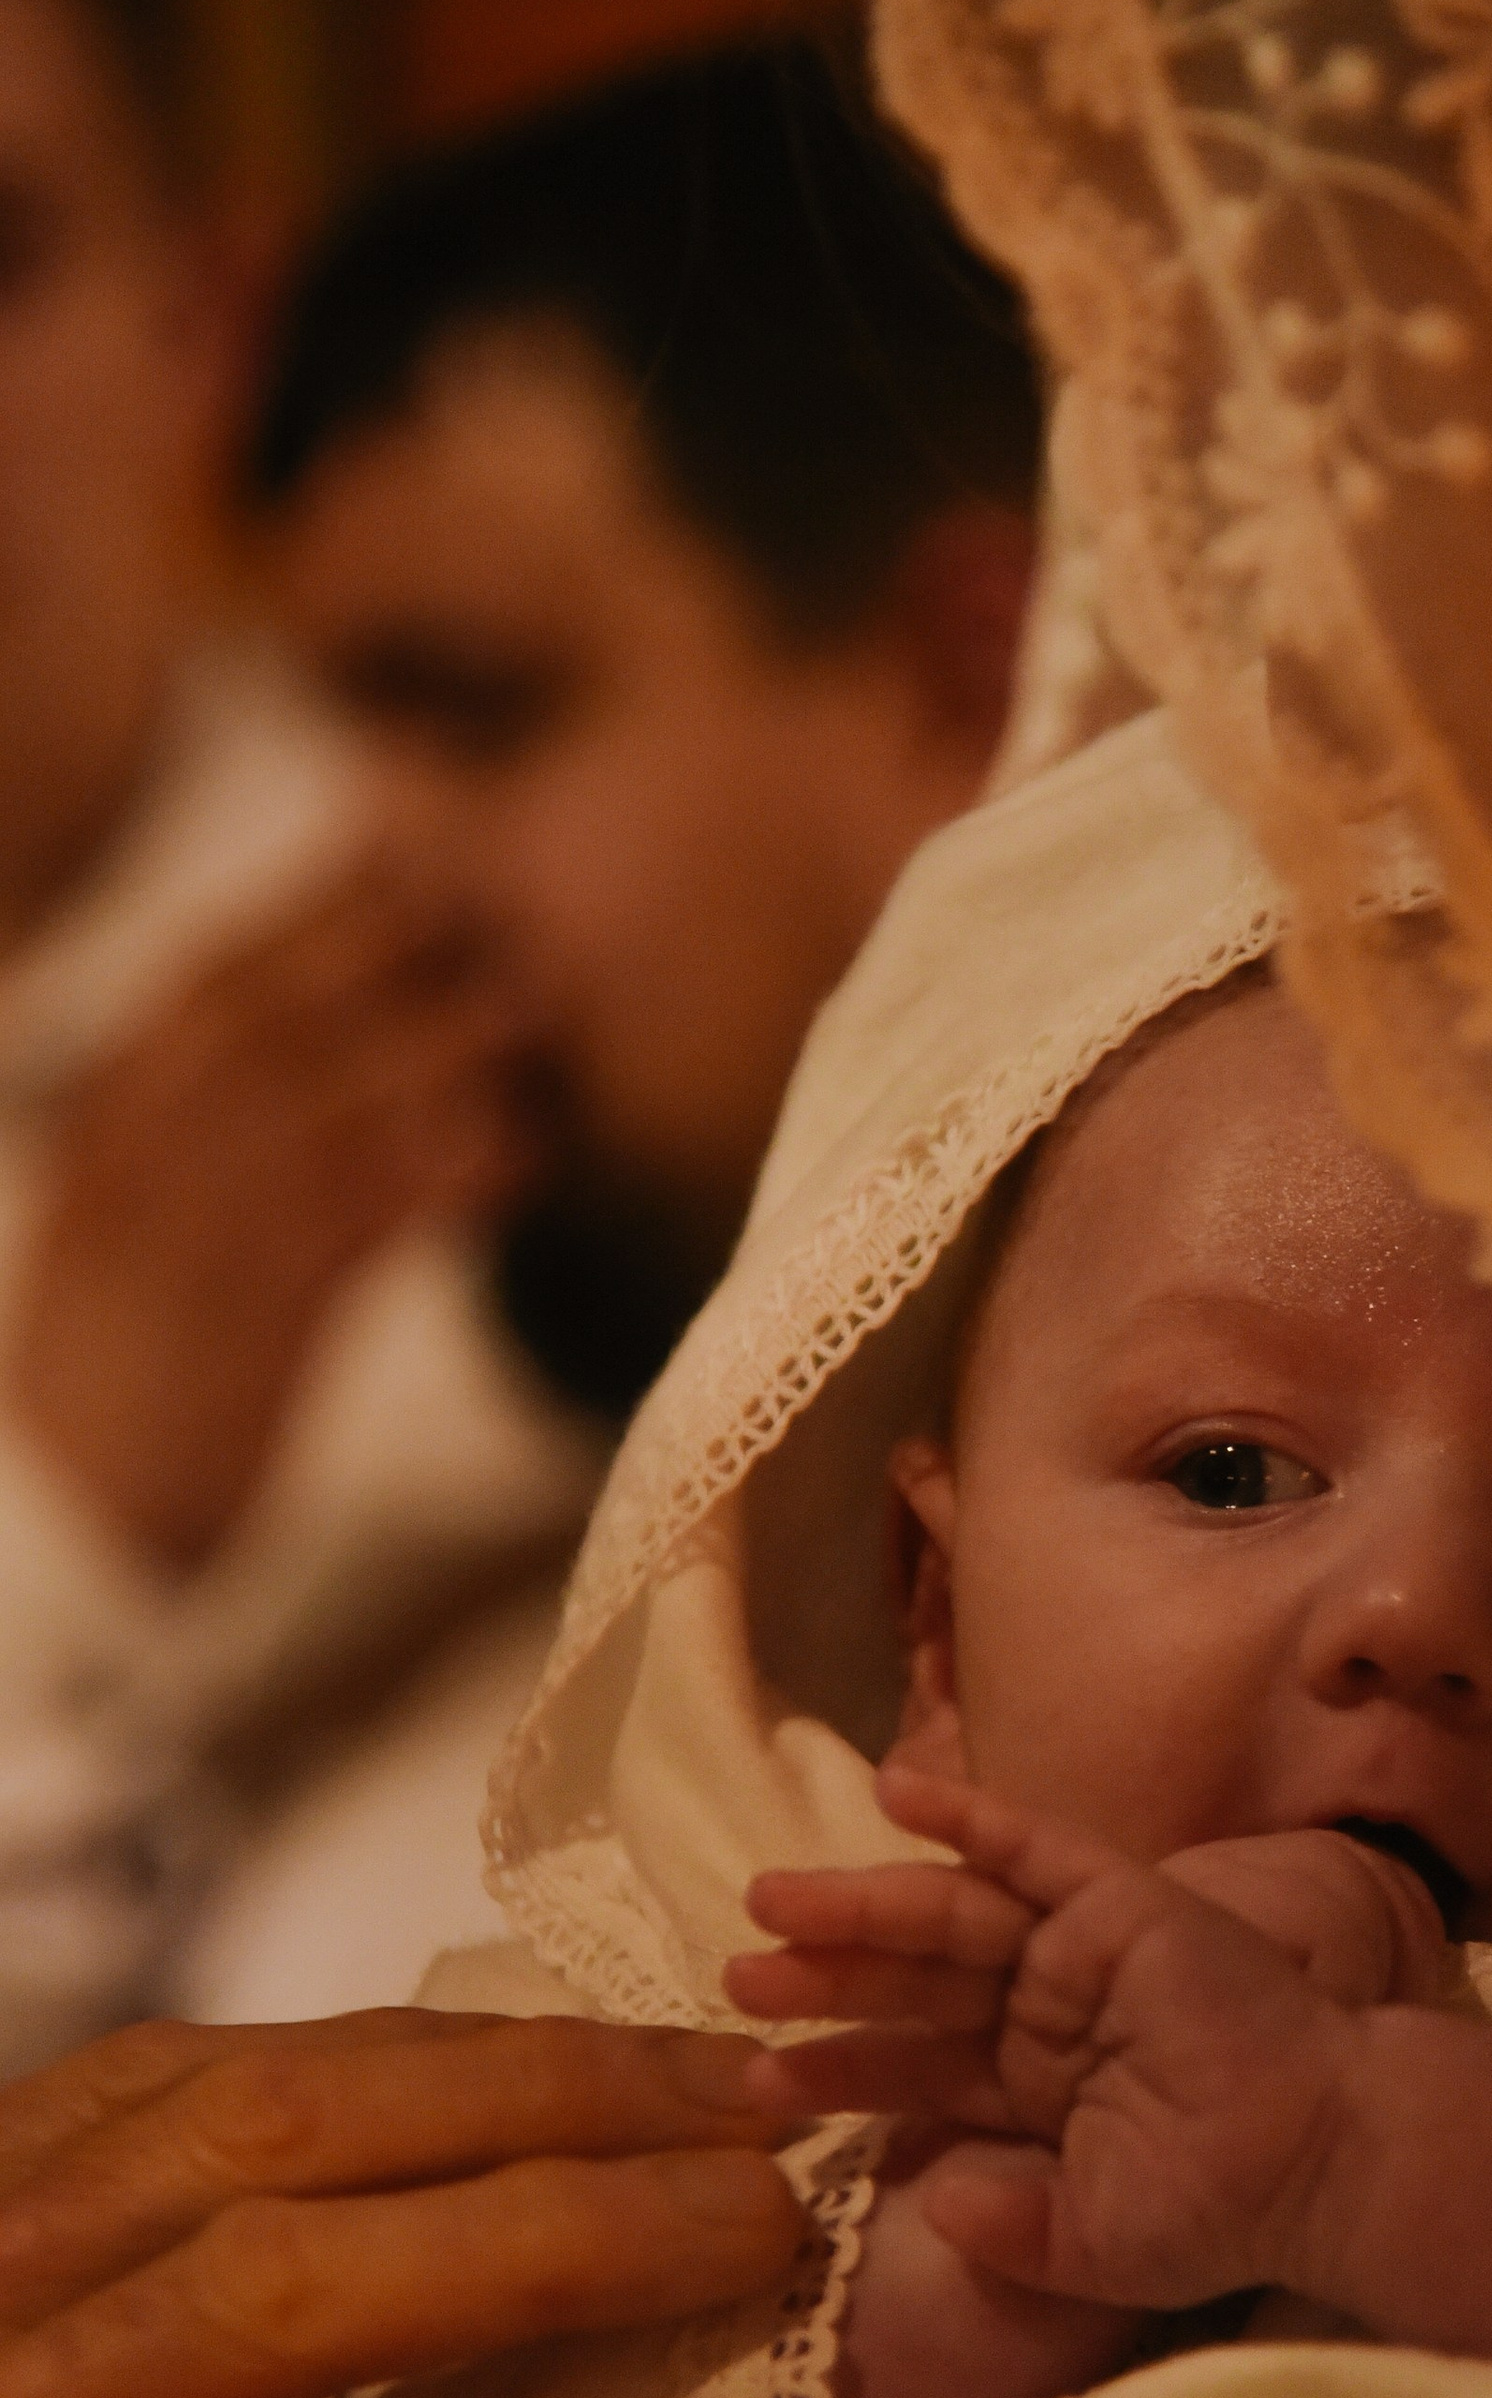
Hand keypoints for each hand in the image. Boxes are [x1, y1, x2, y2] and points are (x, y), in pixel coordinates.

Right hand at [0, 2008, 800, 2397]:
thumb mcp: (29, 2385)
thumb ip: (160, 2292)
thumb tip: (454, 2204)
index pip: (229, 2080)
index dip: (471, 2051)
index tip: (668, 2056)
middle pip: (274, 2141)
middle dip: (545, 2104)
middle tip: (765, 2115)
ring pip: (273, 2295)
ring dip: (543, 2248)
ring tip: (745, 2251)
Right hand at [7, 868, 534, 1568]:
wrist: (61, 1543)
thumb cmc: (134, 1388)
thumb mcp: (156, 1246)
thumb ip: (225, 1153)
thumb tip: (353, 1078)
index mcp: (104, 1140)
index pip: (200, 993)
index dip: (300, 915)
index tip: (393, 854)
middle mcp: (129, 1176)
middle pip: (255, 1030)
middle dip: (369, 955)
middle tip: (481, 902)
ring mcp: (178, 1253)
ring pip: (308, 1117)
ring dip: (422, 1057)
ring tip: (525, 1019)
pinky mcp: (238, 1339)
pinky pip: (346, 1235)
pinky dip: (433, 1185)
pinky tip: (515, 1158)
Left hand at [727, 1769, 1391, 2311]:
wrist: (1321, 2160)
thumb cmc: (1223, 2209)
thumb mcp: (1092, 2242)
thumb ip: (1010, 2228)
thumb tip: (933, 2204)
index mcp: (1035, 2089)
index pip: (917, 2069)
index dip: (838, 2069)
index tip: (754, 2085)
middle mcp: (1049, 2011)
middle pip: (917, 1984)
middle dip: (828, 1978)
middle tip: (736, 1978)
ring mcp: (1084, 1952)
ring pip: (954, 1918)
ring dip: (863, 1907)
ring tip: (770, 1904)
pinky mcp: (1125, 1904)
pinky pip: (1037, 1850)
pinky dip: (972, 1816)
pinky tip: (899, 1792)